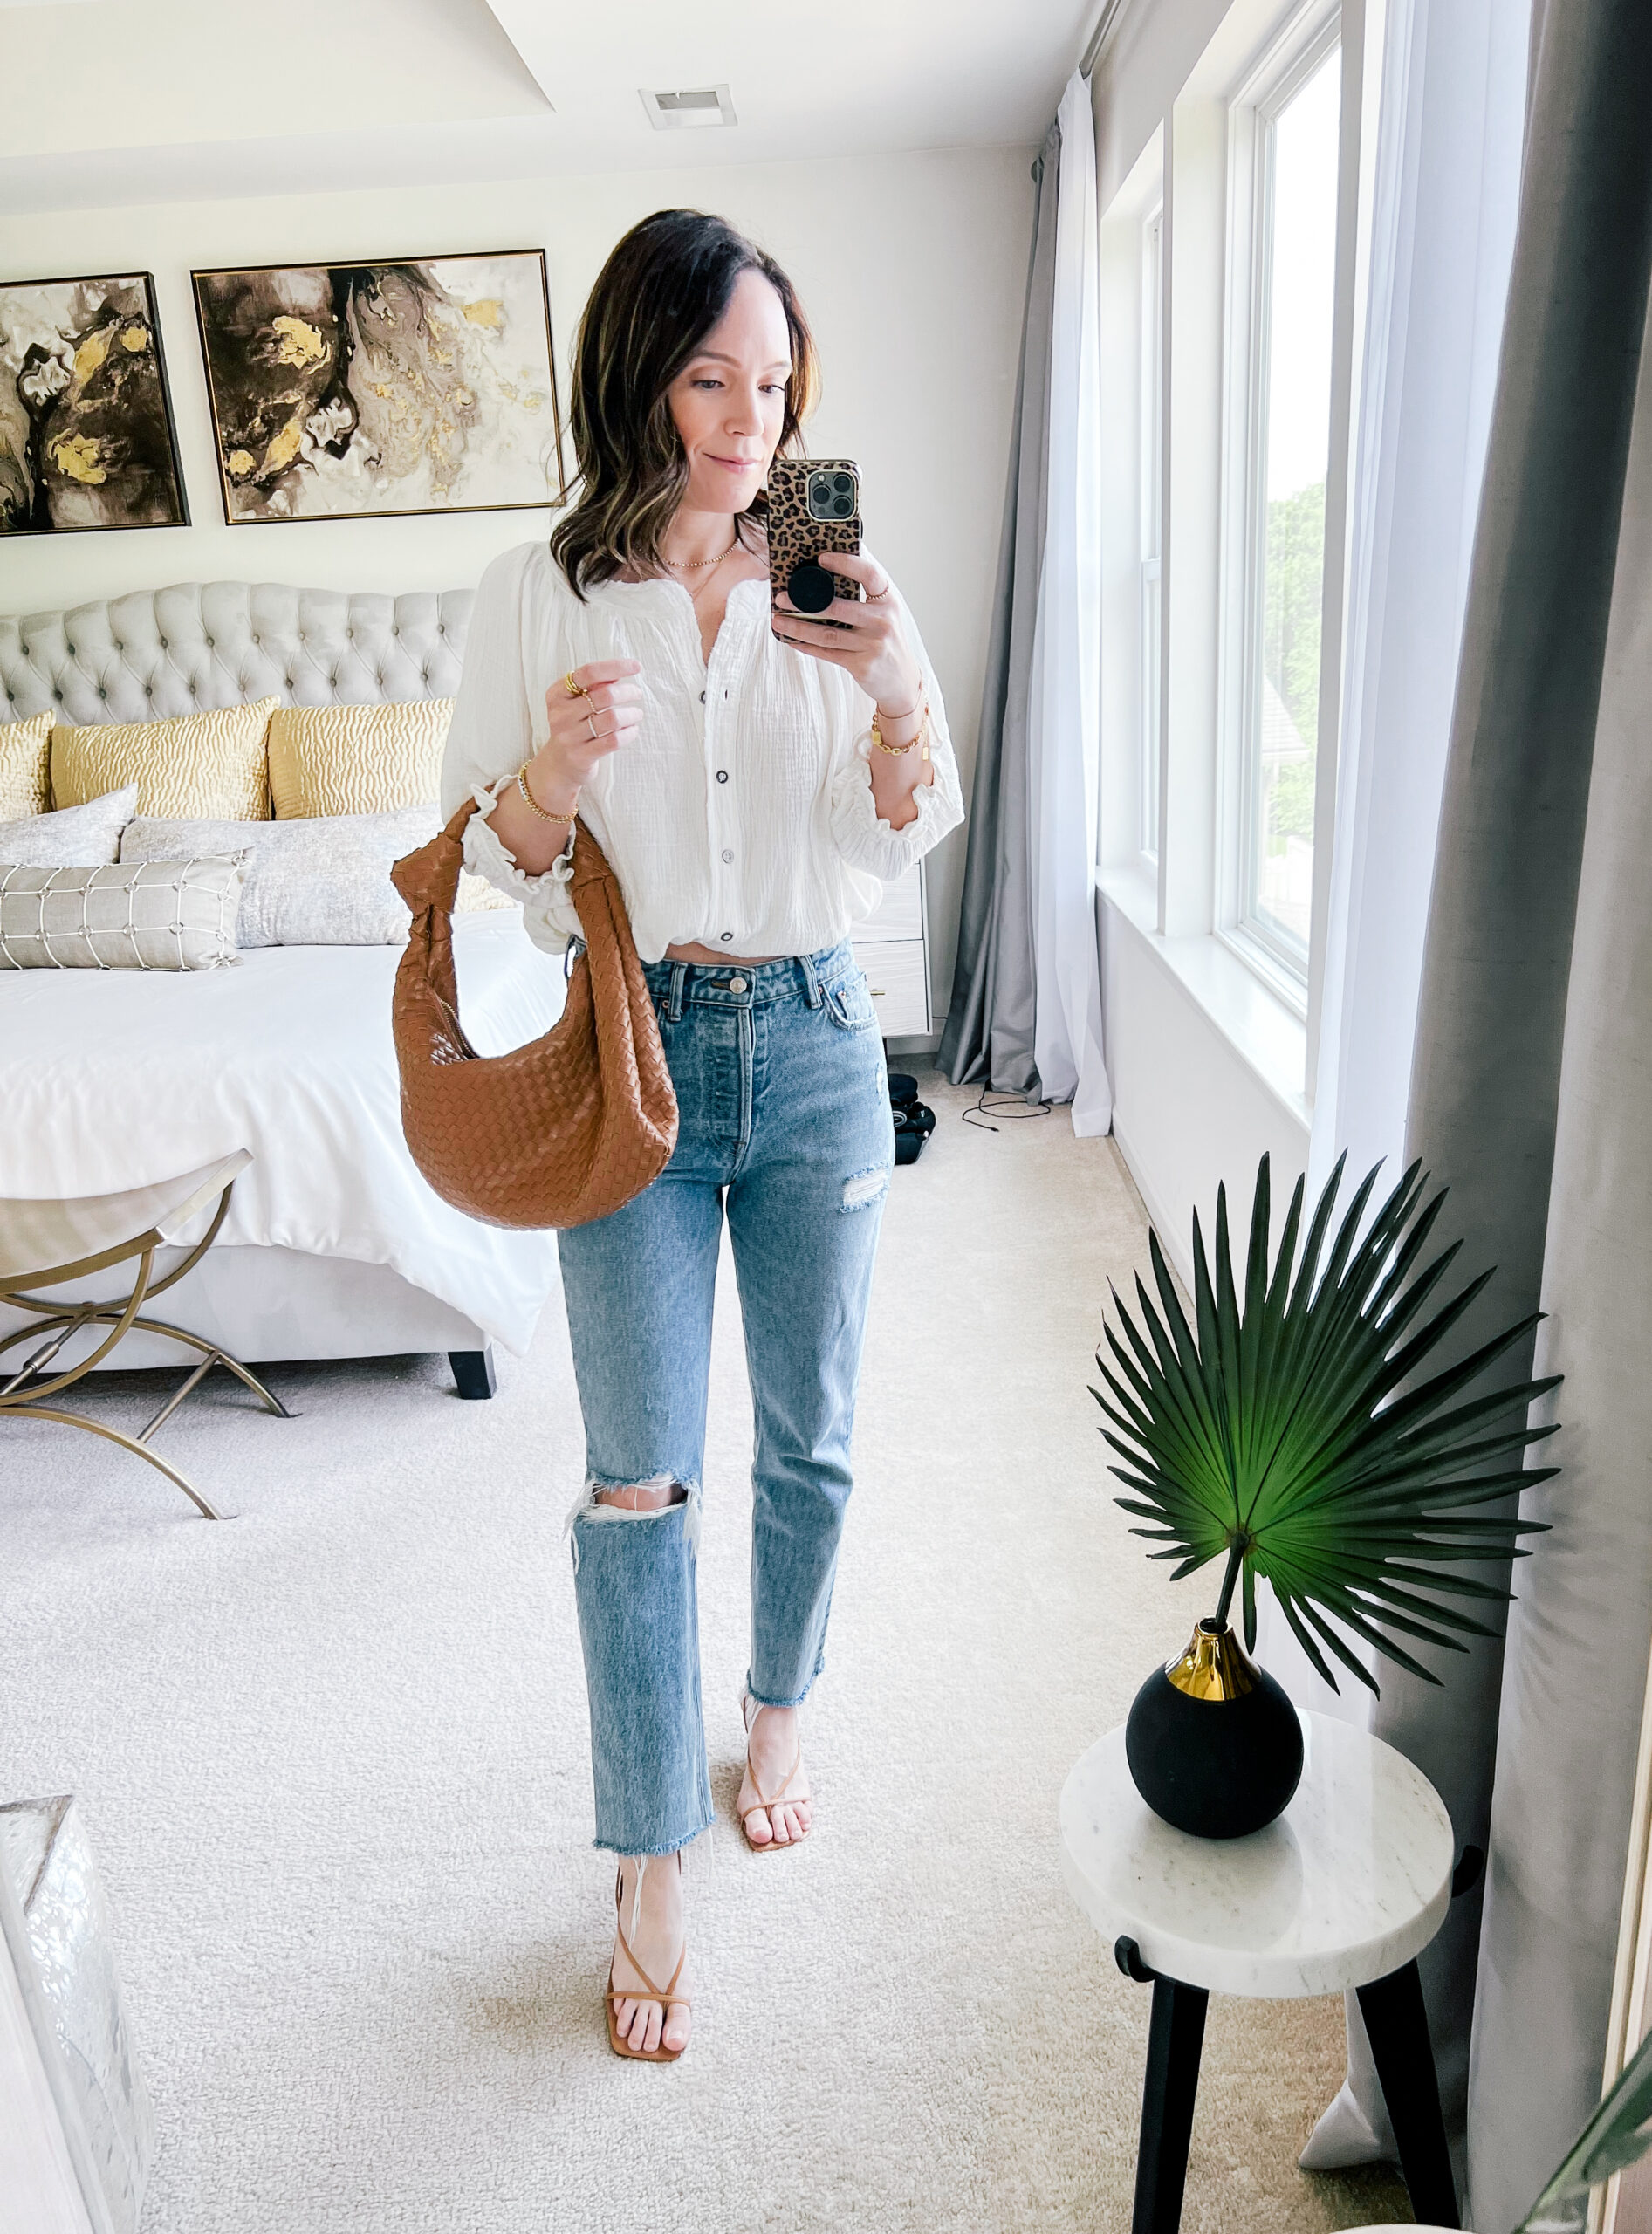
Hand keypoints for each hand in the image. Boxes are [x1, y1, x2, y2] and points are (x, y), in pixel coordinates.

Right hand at [530, 657, 643, 807]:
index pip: (589, 673)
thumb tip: (619, 672)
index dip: (615, 666)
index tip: (636, 666)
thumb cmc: (573, 726)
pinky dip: (629, 733)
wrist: (558, 765)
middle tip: (637, 693)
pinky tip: (632, 730)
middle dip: (628, 692)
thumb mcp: (575, 702)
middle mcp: (561, 714)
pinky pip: (614, 740)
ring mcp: (570, 736)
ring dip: (632, 714)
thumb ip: (594, 686)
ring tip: (637, 714)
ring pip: (612, 718)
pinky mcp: (582, 756)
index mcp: (557, 694)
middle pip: (605, 695)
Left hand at [770, 551, 922, 717]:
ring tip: (778, 619)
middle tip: (781, 597)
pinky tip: (790, 639)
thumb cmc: (887, 639)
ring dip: (798, 626)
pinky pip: (827, 653)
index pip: (869, 574)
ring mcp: (873, 645)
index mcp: (889, 600)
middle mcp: (883, 621)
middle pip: (838, 607)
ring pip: (827, 633)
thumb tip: (838, 559)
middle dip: (804, 601)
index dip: (846, 563)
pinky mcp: (862, 666)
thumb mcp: (885, 611)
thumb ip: (866, 590)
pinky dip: (806, 646)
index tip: (821, 558)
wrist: (902, 679)